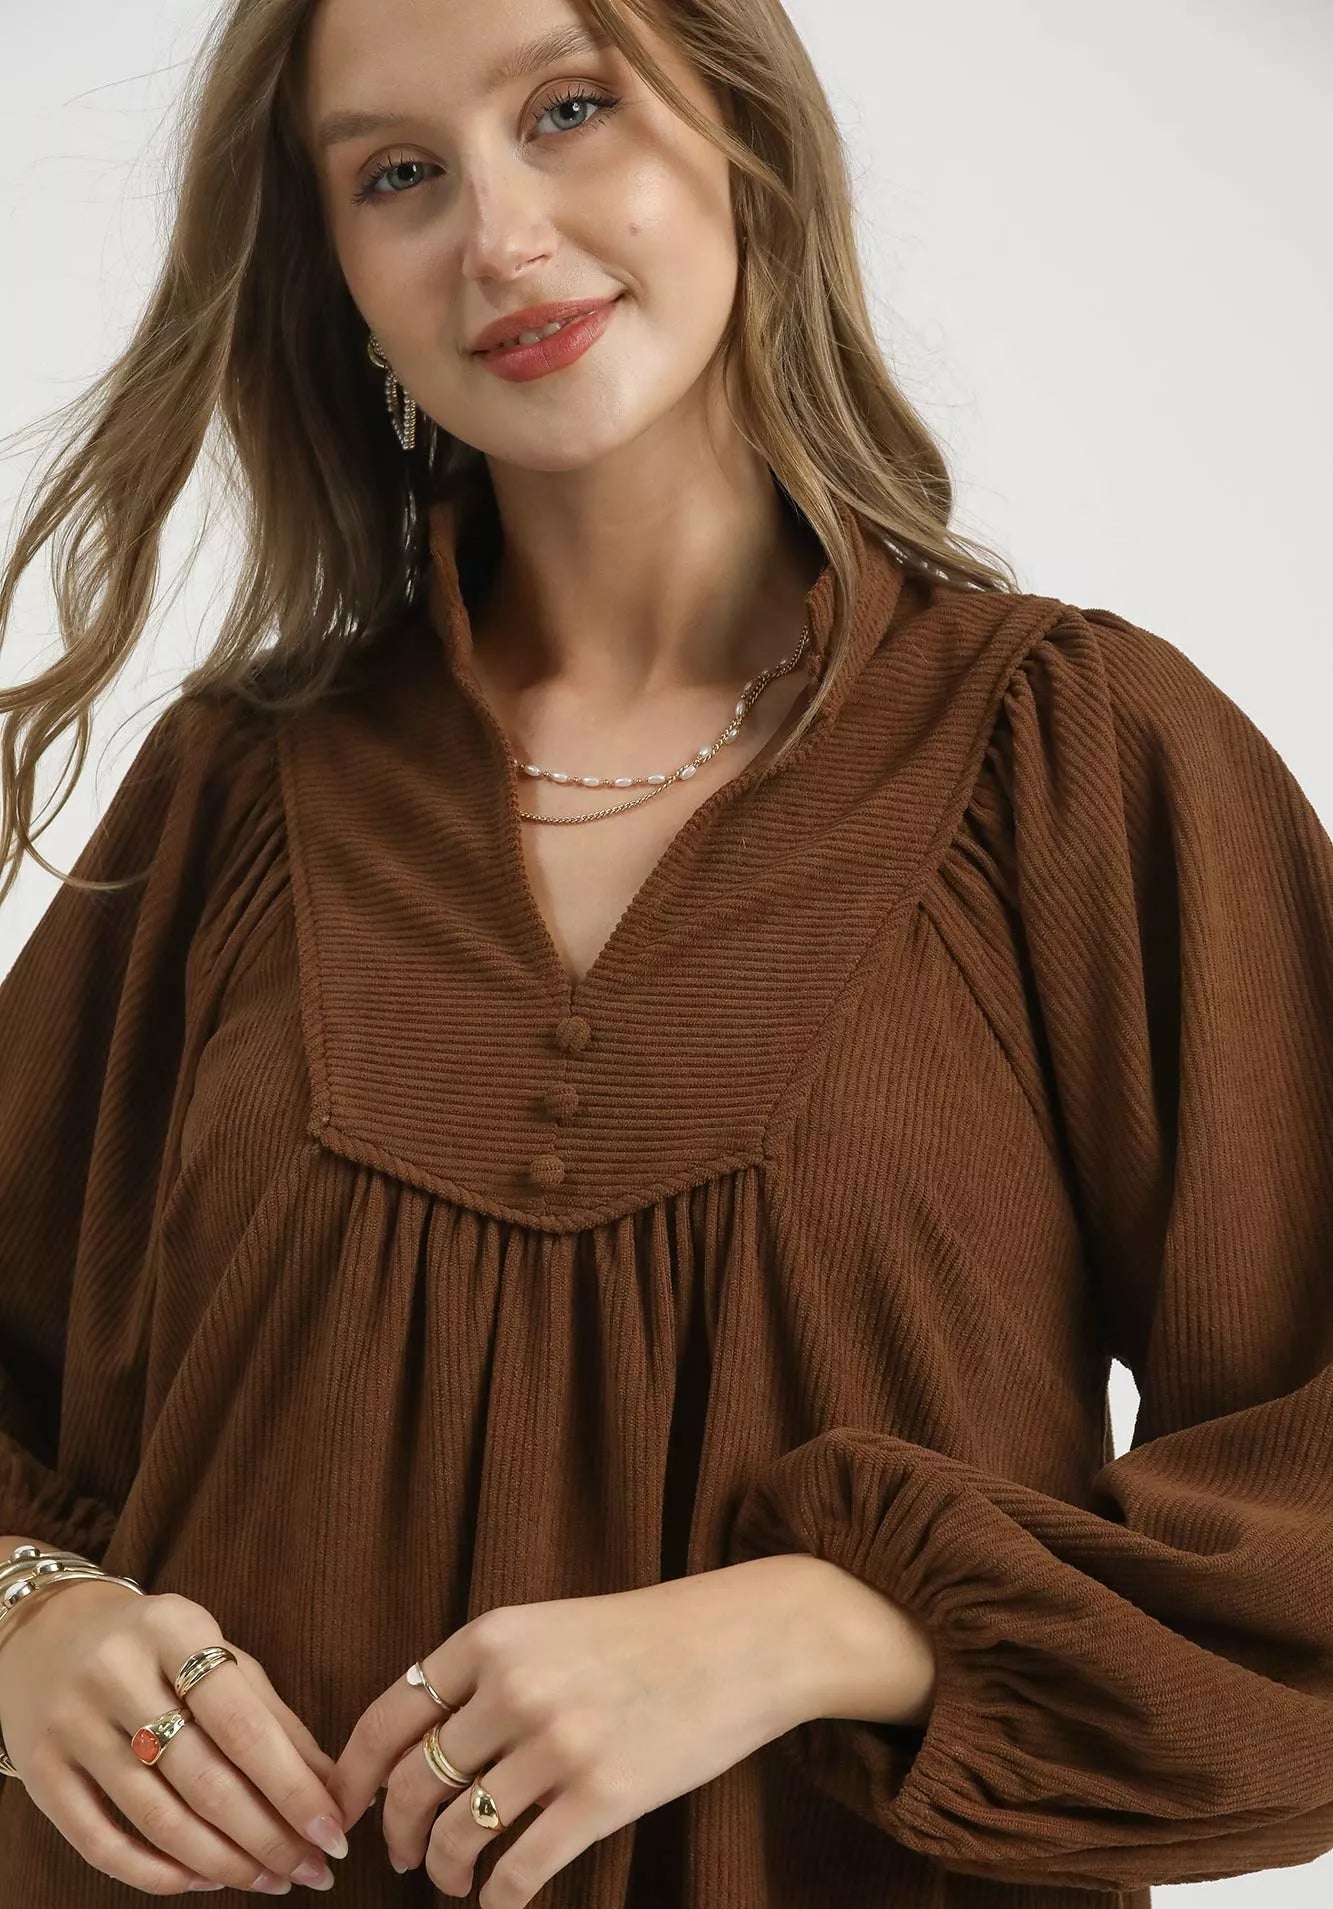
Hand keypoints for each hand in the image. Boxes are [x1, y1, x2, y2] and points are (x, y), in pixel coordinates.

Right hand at [0, 1579, 348, 1894]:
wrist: (50, 1632)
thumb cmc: (158, 1648)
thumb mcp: (218, 1654)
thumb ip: (272, 1716)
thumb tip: (330, 1786)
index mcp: (175, 1629)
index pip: (244, 1724)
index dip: (293, 1787)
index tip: (334, 1832)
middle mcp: (117, 1673)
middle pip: (205, 1779)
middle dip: (268, 1837)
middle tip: (312, 1870)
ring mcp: (73, 1724)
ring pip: (159, 1818)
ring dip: (225, 1863)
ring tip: (271, 1881)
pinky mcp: (41, 1770)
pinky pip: (100, 1842)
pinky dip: (156, 1874)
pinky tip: (202, 1881)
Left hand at [329, 1558, 825, 1905]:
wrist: (742, 1641)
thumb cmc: (645, 1636)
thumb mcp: (551, 1625)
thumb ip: (486, 1671)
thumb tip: (412, 1743)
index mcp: (493, 1636)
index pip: (387, 1718)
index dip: (351, 1776)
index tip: (343, 1811)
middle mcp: (514, 1687)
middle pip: (412, 1784)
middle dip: (395, 1834)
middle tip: (400, 1857)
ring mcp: (558, 1744)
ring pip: (458, 1834)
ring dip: (443, 1870)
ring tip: (452, 1878)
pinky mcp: (602, 1798)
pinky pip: (520, 1870)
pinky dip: (497, 1900)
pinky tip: (498, 1902)